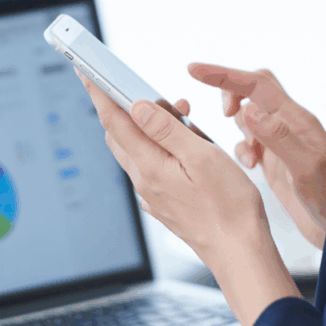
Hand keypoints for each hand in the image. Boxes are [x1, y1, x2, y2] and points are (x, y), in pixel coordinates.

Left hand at [73, 67, 299, 325]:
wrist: (240, 252)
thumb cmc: (229, 206)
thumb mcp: (201, 157)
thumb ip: (166, 130)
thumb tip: (136, 107)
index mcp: (150, 167)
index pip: (115, 122)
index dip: (99, 93)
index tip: (86, 73)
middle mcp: (144, 182)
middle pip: (121, 135)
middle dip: (128, 108)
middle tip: (146, 90)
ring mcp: (153, 195)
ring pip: (138, 151)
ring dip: (151, 128)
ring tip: (182, 115)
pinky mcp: (165, 203)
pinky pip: (153, 167)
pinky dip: (161, 148)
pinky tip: (185, 146)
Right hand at [188, 63, 325, 248]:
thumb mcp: (304, 169)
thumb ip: (278, 138)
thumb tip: (249, 111)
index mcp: (295, 120)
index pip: (256, 84)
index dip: (224, 75)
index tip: (194, 70)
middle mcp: (289, 125)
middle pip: (254, 89)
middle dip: (230, 92)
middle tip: (222, 114)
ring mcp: (283, 142)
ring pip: (251, 115)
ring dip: (238, 125)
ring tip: (246, 153)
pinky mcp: (278, 161)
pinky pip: (252, 141)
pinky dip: (242, 148)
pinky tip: (249, 165)